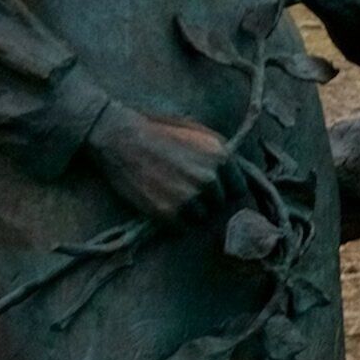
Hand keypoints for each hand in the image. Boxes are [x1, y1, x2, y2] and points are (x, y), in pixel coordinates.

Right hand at [85, 102, 228, 223]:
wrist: (121, 139)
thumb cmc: (158, 131)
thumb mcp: (198, 133)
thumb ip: (219, 155)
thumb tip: (236, 175)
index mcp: (221, 157)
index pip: (238, 189)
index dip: (224, 189)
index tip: (212, 188)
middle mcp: (210, 178)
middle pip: (219, 205)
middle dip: (206, 200)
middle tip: (184, 189)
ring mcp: (189, 197)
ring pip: (202, 218)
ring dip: (190, 212)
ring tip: (172, 196)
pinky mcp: (168, 212)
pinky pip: (182, 228)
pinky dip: (174, 221)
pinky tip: (162, 204)